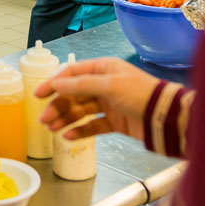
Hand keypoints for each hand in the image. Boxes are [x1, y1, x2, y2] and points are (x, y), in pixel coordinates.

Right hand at [36, 57, 162, 141]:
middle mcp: (105, 84)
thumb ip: (81, 85)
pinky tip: (68, 136)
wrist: (165, 119)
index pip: (72, 73)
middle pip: (74, 94)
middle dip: (58, 106)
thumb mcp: (109, 85)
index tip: (38, 95)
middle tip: (44, 119)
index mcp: (104, 69)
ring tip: (52, 129)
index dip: (54, 83)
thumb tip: (56, 83)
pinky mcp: (115, 122)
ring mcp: (110, 104)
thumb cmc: (140, 94)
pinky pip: (93, 126)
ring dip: (66, 119)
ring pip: (81, 111)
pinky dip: (80, 131)